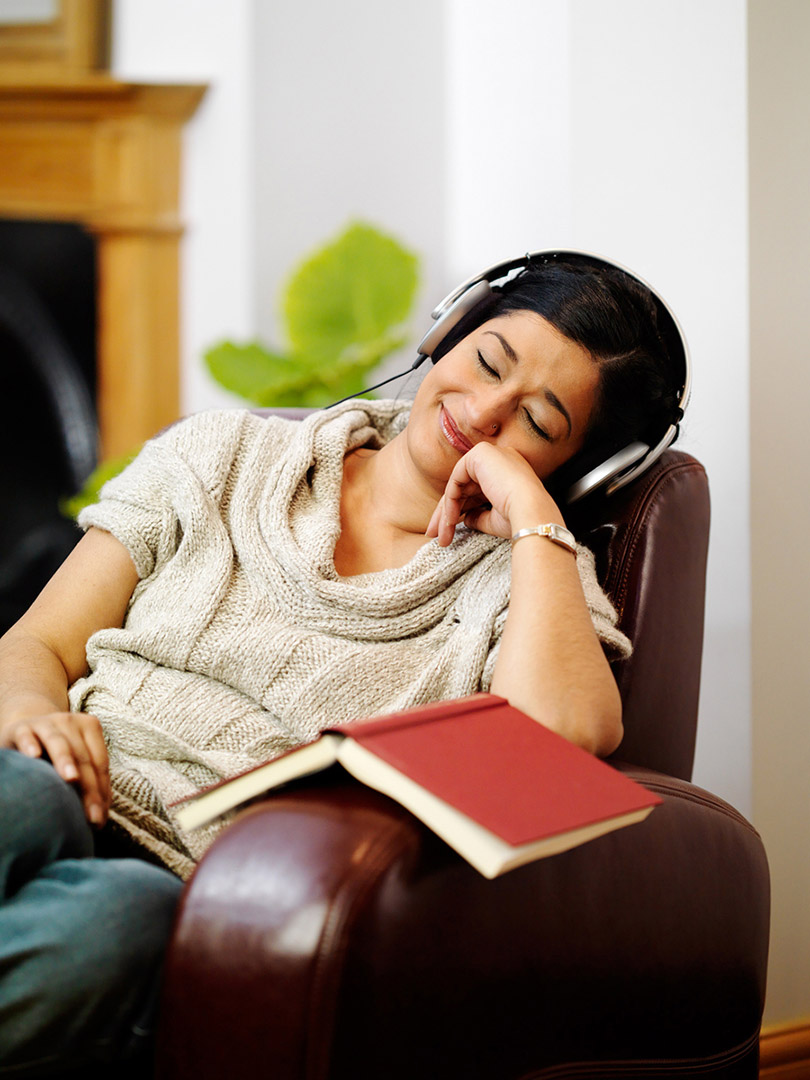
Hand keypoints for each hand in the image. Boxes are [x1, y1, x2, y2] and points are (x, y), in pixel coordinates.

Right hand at [1, 712, 109, 825]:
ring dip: (66, 760)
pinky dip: (30, 744)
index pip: (100, 763)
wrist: (24, 729)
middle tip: (91, 816)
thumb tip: (101, 812)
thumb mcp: (74, 760)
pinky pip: (27, 736)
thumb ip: (89, 779)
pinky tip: (33, 756)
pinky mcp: (22, 728)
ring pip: (59, 743)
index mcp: (90, 728)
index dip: (102, 791)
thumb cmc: (54, 752)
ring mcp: (46, 723)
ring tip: (71, 778)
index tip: (99, 819)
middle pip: (83, 758)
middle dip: (89, 788)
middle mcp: (71, 722)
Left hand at [426, 443, 564, 546]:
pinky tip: (449, 521)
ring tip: (438, 535)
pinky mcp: (480, 454)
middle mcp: (500, 458)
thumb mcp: (494, 518)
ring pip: (456, 485)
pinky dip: (449, 502)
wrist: (531, 512)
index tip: (447, 534)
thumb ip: (477, 516)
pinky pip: (456, 480)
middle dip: (446, 513)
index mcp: (507, 472)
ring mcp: (490, 453)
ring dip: (445, 512)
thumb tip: (463, 519)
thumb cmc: (519, 519)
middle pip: (463, 487)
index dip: (459, 511)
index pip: (475, 490)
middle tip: (434, 535)